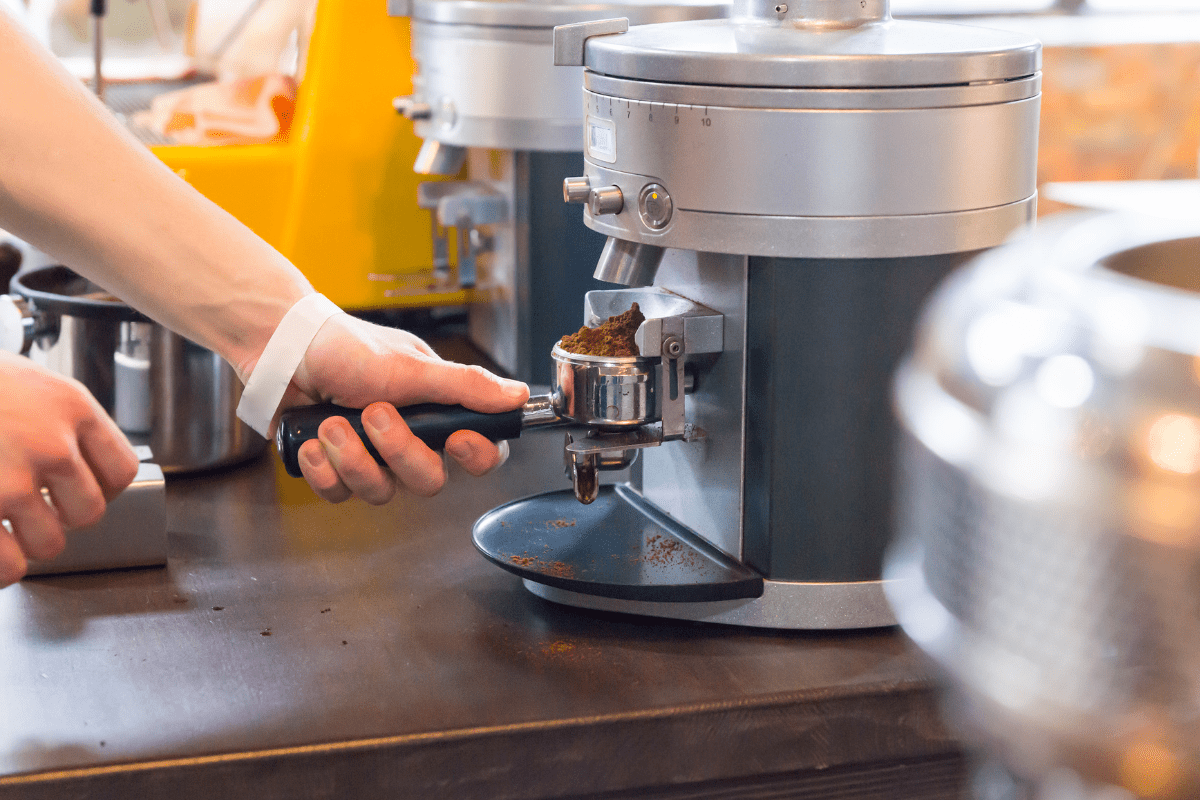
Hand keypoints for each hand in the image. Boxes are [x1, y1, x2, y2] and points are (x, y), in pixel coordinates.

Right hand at [0, 352, 139, 586]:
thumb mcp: (29, 383)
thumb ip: (59, 420)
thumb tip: (80, 462)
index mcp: (71, 407)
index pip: (120, 469)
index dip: (102, 487)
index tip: (81, 489)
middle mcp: (50, 444)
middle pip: (89, 512)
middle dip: (63, 516)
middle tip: (37, 508)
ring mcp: (10, 480)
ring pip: (49, 544)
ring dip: (28, 542)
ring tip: (6, 524)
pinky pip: (7, 564)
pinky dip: (2, 567)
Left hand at [280, 315, 528, 503]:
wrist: (281, 349)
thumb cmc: (347, 349)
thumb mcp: (412, 366)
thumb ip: (467, 386)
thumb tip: (519, 395)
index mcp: (436, 413)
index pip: (479, 451)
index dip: (475, 455)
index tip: (455, 440)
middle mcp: (408, 439)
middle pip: (429, 480)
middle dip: (398, 451)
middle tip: (374, 414)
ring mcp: (372, 457)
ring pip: (382, 492)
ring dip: (353, 458)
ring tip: (331, 424)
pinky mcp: (335, 469)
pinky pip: (340, 494)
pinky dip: (323, 470)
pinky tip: (313, 442)